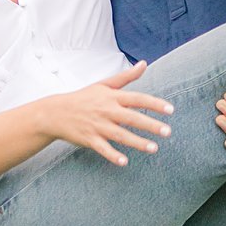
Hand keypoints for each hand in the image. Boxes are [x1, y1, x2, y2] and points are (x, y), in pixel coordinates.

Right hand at [47, 63, 173, 166]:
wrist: (55, 112)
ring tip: (154, 148)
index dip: (154, 103)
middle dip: (150, 125)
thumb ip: (126, 77)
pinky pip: (103, 148)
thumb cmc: (83, 97)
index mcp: (112, 97)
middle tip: (168, 132)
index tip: (170, 110)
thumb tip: (144, 64)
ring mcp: (97, 126)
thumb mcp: (104, 84)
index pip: (137, 98)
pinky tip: (124, 162)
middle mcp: (106, 110)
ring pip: (120, 135)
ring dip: (137, 142)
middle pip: (132, 118)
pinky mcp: (89, 139)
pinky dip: (112, 155)